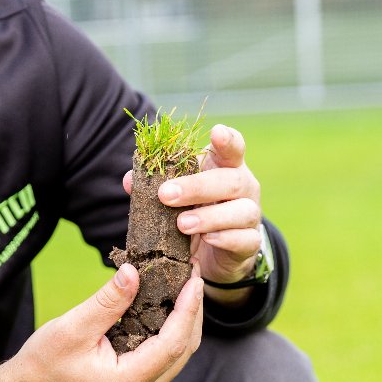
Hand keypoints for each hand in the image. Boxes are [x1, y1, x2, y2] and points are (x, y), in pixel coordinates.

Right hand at [0, 264, 204, 381]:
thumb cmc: (44, 362)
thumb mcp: (73, 327)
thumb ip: (107, 301)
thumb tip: (134, 271)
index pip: (173, 343)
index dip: (188, 309)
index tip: (194, 279)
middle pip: (183, 349)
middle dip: (192, 311)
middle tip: (192, 274)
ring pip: (178, 354)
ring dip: (185, 320)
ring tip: (185, 285)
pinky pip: (166, 357)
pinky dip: (172, 330)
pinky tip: (169, 306)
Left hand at [124, 124, 261, 306]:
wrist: (219, 250)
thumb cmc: (197, 210)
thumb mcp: (179, 195)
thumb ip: (157, 185)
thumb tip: (130, 181)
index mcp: (226, 168)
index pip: (233, 148)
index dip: (227, 140)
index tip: (216, 132)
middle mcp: (244, 187)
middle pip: (231, 180)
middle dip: (197, 187)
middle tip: (166, 195)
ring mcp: (251, 215)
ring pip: (242, 211)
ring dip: (210, 217)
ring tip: (182, 224)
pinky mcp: (251, 242)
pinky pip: (246, 239)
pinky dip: (226, 238)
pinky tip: (208, 239)